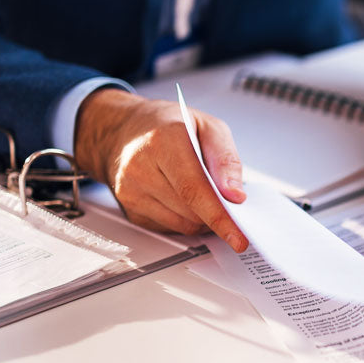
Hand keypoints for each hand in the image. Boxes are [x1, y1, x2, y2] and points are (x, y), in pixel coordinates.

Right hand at [75, 88, 247, 251]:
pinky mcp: (130, 209)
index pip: (194, 190)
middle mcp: (140, 167)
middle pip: (191, 211)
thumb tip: (235, 194)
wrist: (125, 130)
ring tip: (205, 194)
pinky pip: (170, 227)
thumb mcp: (209, 127)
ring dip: (203, 219)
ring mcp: (131, 191)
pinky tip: (184, 199)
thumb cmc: (169, 126)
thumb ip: (226, 159)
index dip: (219, 217)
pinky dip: (186, 219)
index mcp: (162, 141)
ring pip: (182, 224)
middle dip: (217, 214)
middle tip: (231, 204)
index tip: (238, 236)